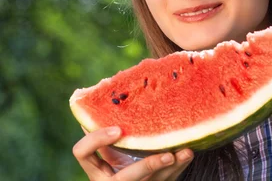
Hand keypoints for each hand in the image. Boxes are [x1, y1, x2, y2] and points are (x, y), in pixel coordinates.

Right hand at [73, 126, 192, 179]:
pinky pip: (167, 179)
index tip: (118, 129)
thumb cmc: (118, 165)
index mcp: (96, 170)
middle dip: (148, 166)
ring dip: (172, 167)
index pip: (82, 154)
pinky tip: (188, 153)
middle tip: (167, 155)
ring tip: (186, 152)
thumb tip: (100, 100)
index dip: (96, 140)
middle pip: (125, 178)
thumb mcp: (109, 153)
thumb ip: (105, 136)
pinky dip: (179, 166)